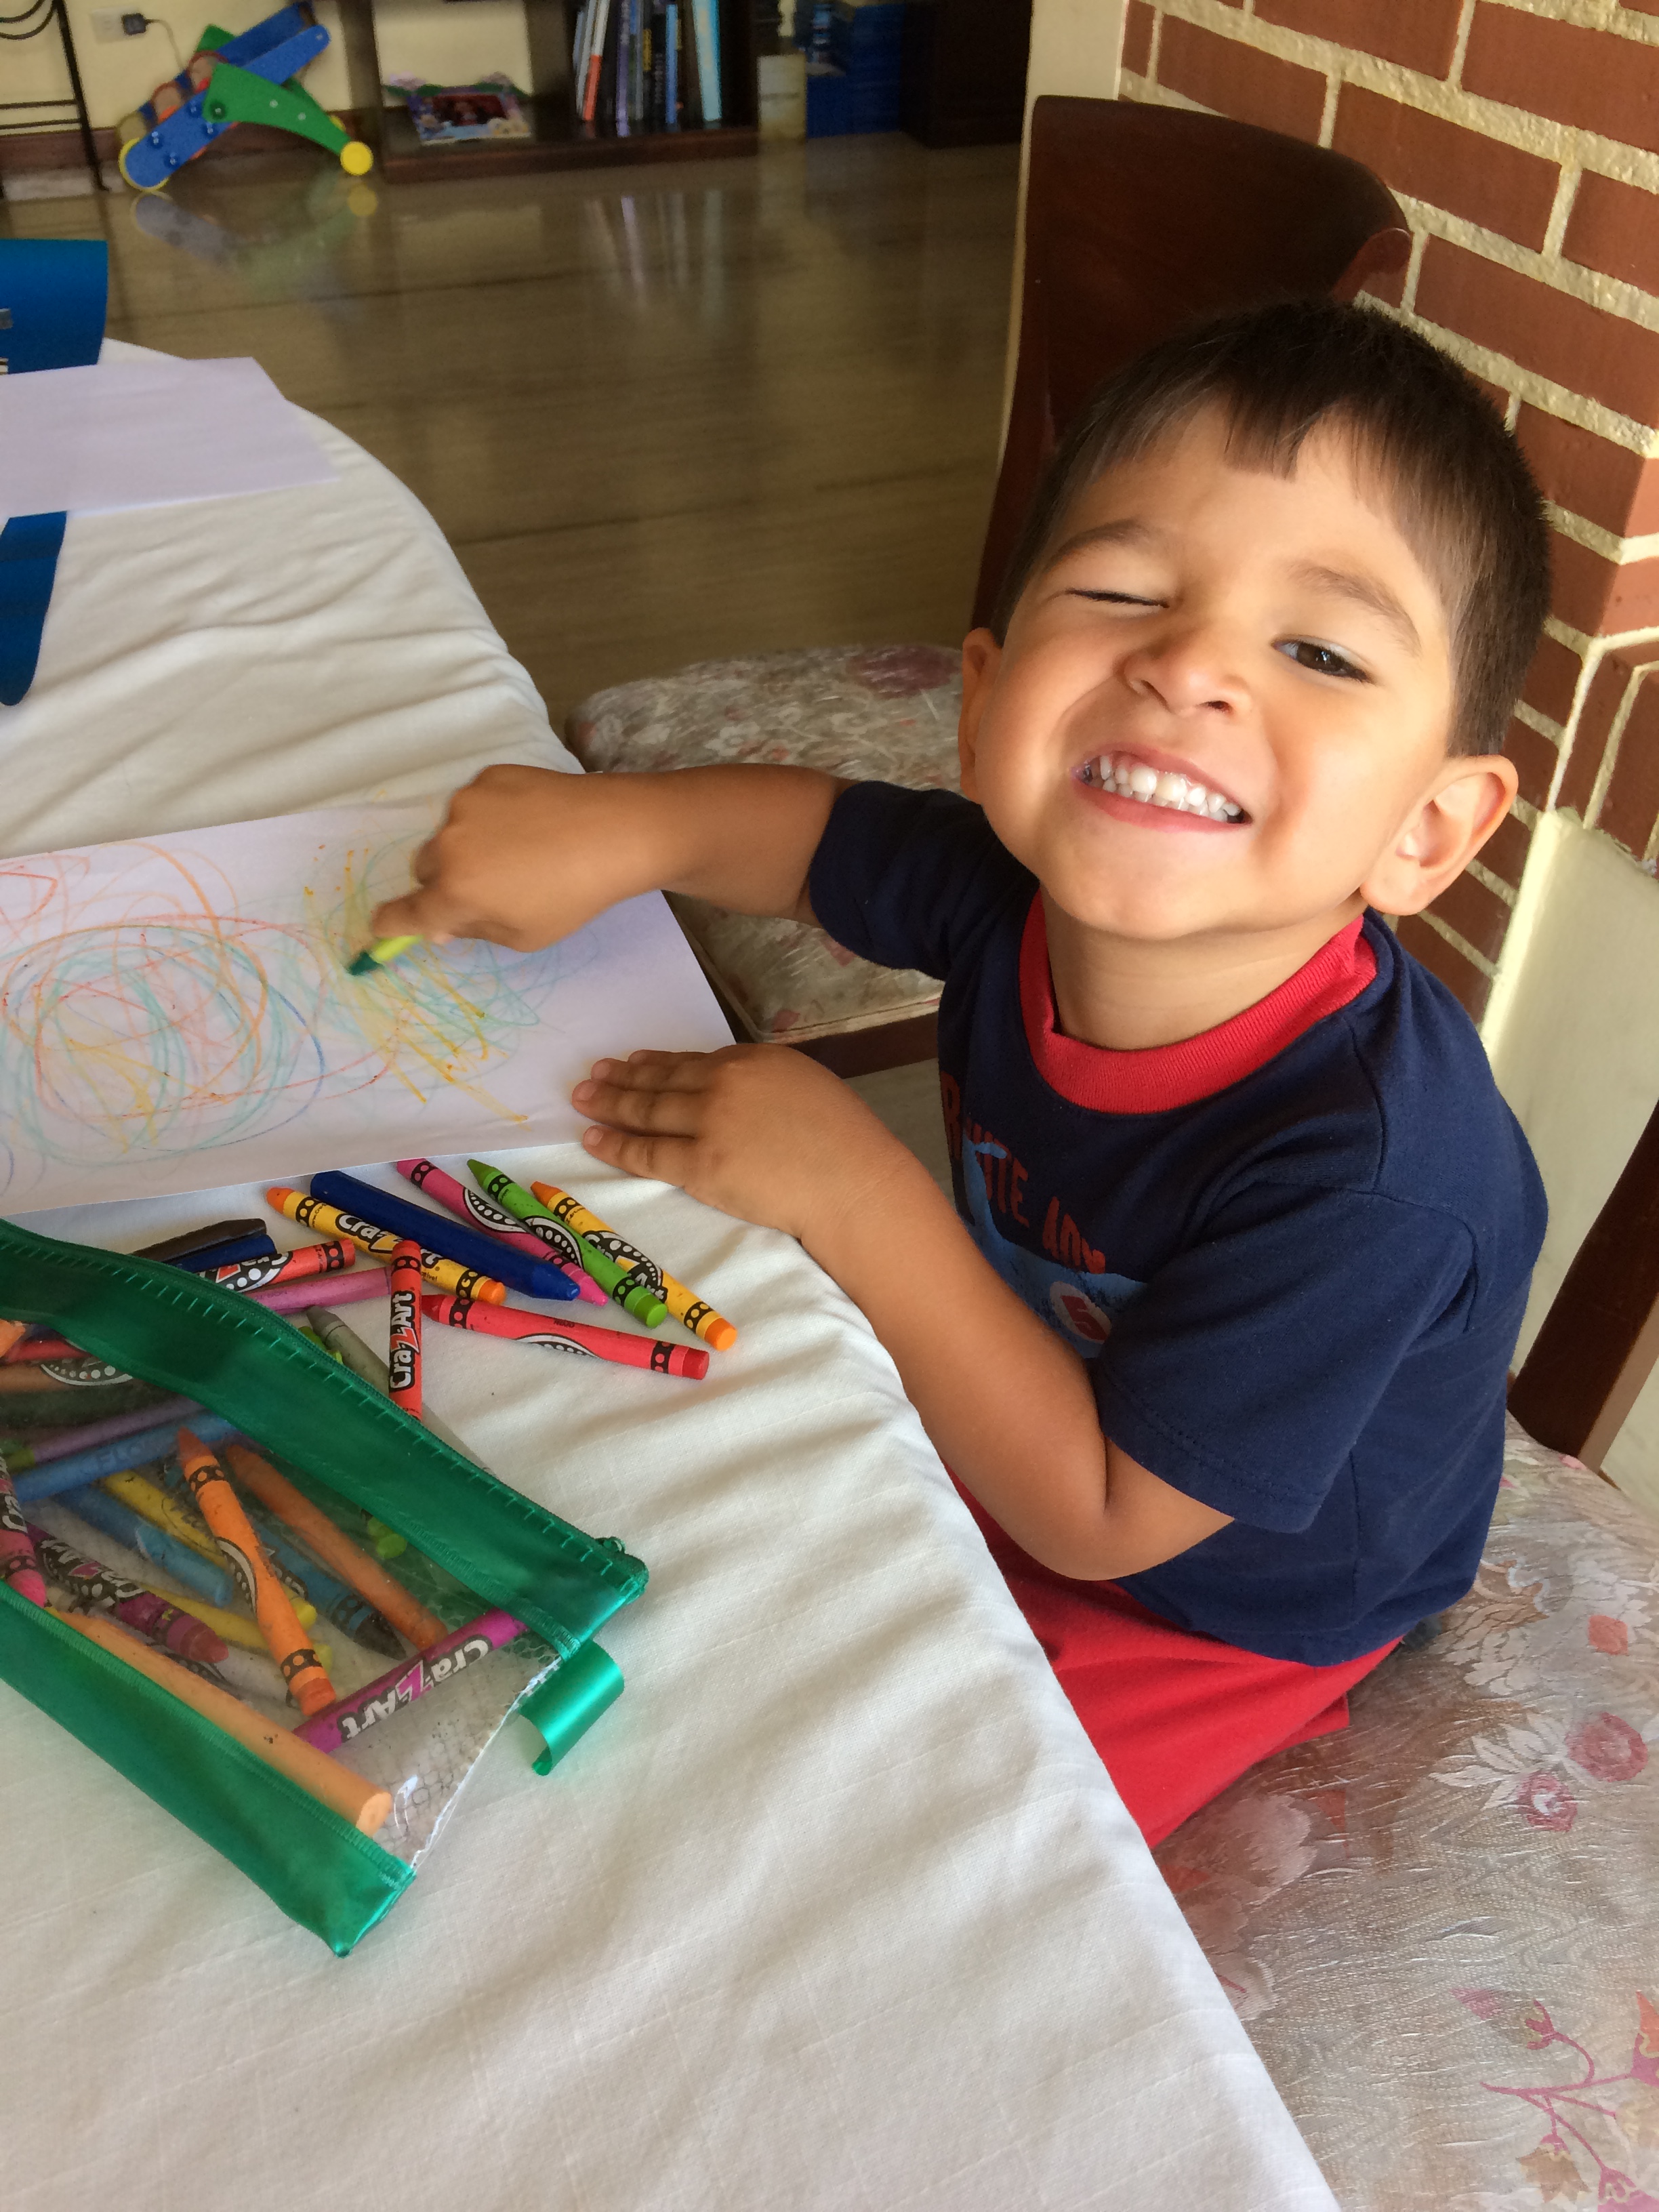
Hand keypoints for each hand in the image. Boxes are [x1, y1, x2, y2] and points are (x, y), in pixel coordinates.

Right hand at [370, 765, 657, 950]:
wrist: (617, 831)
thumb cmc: (573, 896)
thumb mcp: (523, 936)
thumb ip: (473, 929)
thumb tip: (442, 921)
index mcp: (454, 893)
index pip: (400, 913)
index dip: (390, 923)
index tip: (387, 925)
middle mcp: (448, 845)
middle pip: (423, 869)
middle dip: (442, 882)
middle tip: (486, 887)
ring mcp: (466, 804)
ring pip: (449, 833)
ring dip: (468, 845)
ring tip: (521, 850)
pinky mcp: (488, 777)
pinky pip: (475, 804)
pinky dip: (492, 816)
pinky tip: (531, 822)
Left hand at [573, 1045, 920, 1244]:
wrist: (852, 1182)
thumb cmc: (843, 1141)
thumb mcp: (804, 1086)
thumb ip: (761, 1083)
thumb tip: (733, 1090)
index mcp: (752, 1059)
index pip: (690, 1061)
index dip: (655, 1062)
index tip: (631, 1061)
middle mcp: (723, 1083)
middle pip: (659, 1080)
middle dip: (620, 1078)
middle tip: (592, 1075)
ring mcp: (709, 1123)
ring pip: (646, 1111)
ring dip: (609, 1103)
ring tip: (582, 1098)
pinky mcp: (700, 1165)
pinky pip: (647, 1153)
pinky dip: (615, 1145)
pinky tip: (593, 1137)